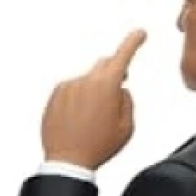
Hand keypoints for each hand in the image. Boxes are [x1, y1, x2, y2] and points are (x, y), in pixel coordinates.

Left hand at [40, 29, 146, 170]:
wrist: (67, 162)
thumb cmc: (97, 147)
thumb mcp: (127, 128)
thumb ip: (127, 102)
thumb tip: (121, 90)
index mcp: (107, 85)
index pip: (124, 54)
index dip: (133, 41)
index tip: (139, 33)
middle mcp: (86, 80)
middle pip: (104, 65)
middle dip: (114, 73)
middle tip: (119, 86)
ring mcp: (68, 86)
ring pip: (87, 81)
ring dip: (93, 92)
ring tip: (92, 120)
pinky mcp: (55, 94)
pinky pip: (72, 90)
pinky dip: (78, 100)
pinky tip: (79, 120)